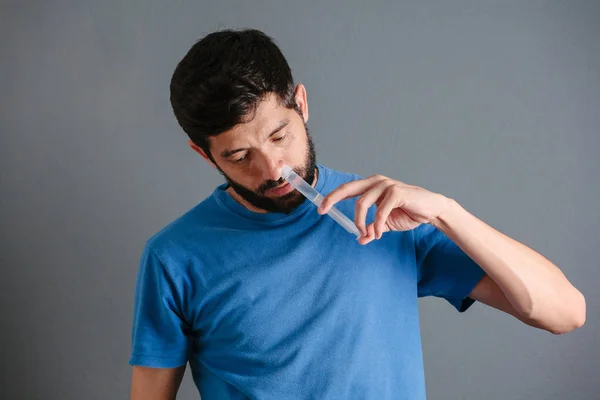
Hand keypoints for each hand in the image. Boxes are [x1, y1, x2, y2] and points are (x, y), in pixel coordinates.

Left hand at [317, 174, 451, 243]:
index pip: (347, 189)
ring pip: (362, 203)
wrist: (431, 211)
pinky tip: (380, 234)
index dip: (332, 197)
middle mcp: (376, 182)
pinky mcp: (397, 192)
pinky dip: (378, 225)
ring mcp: (387, 185)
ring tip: (366, 234)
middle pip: (348, 188)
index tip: (320, 209)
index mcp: (371, 186)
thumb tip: (360, 239)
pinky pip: (380, 211)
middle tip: (323, 210)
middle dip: (332, 198)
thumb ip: (372, 229)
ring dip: (360, 222)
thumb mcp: (385, 224)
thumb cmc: (408, 213)